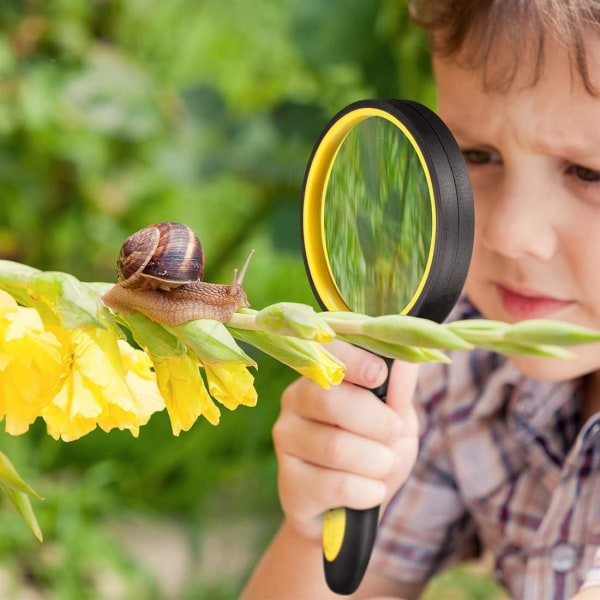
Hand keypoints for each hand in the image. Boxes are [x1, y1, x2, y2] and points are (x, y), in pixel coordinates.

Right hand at [273, 340, 419, 541]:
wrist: (350, 512)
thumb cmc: (373, 453)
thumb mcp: (396, 420)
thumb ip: (398, 391)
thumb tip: (408, 360)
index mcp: (319, 376)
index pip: (326, 355)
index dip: (352, 360)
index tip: (379, 374)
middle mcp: (294, 402)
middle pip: (330, 400)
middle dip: (377, 421)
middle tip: (394, 434)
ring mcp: (286, 442)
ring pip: (336, 447)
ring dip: (377, 461)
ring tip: (385, 465)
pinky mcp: (290, 483)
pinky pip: (337, 485)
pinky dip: (368, 491)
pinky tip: (371, 491)